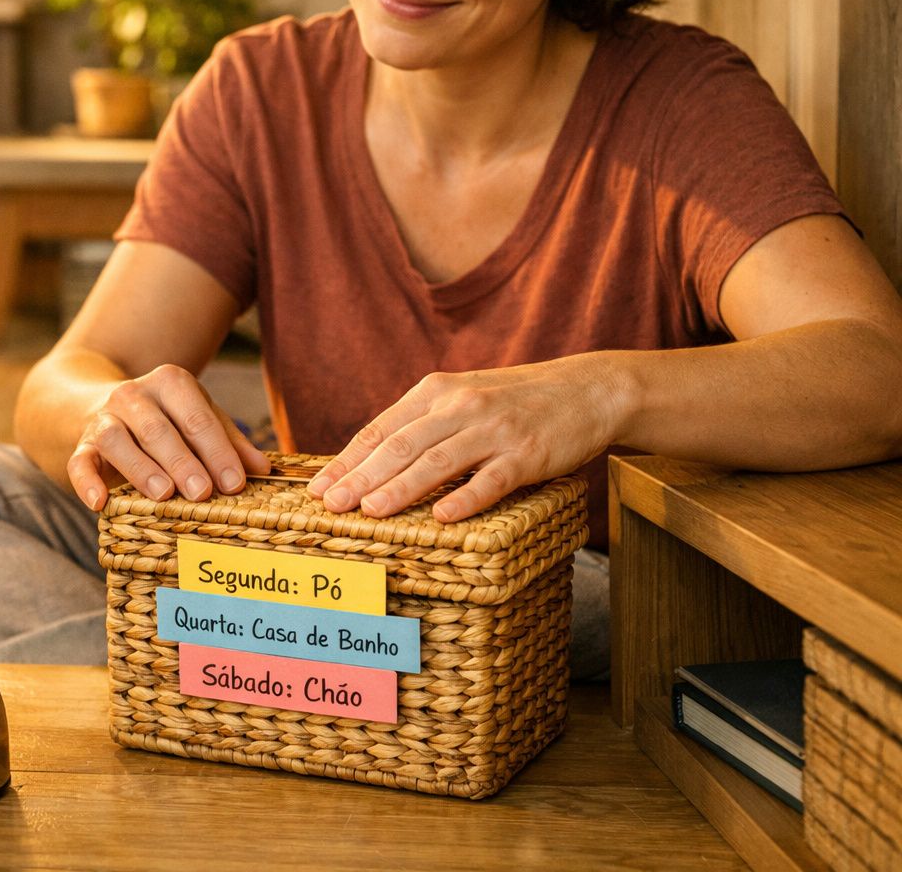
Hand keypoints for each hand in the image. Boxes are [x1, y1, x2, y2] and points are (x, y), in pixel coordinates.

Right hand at [68, 364, 271, 509]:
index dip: (218, 451)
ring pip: (118, 440)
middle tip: (203, 492)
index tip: (235, 483)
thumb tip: (263, 470)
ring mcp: (103, 419)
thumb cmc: (166, 420)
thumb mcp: (199, 421)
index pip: (198, 417)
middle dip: (183, 461)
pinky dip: (86, 481)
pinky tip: (99, 502)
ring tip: (163, 494)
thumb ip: (229, 443)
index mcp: (170, 383)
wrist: (101, 407)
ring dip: (141, 468)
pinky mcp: (82, 444)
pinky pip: (79, 461)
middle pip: (159, 429)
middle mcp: (134, 395)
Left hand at [306, 355, 627, 521]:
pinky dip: (465, 498)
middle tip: (330, 505)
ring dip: (400, 488)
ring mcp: (494, 430)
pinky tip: (441, 516)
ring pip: (437, 461)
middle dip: (360, 477)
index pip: (380, 429)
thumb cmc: (515, 401)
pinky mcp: (527, 454)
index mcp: (436, 391)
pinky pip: (491, 479)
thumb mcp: (462, 397)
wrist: (588, 389)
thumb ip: (422, 423)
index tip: (317, 488)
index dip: (347, 460)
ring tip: (369, 512)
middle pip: (400, 445)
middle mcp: (461, 406)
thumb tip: (370, 461)